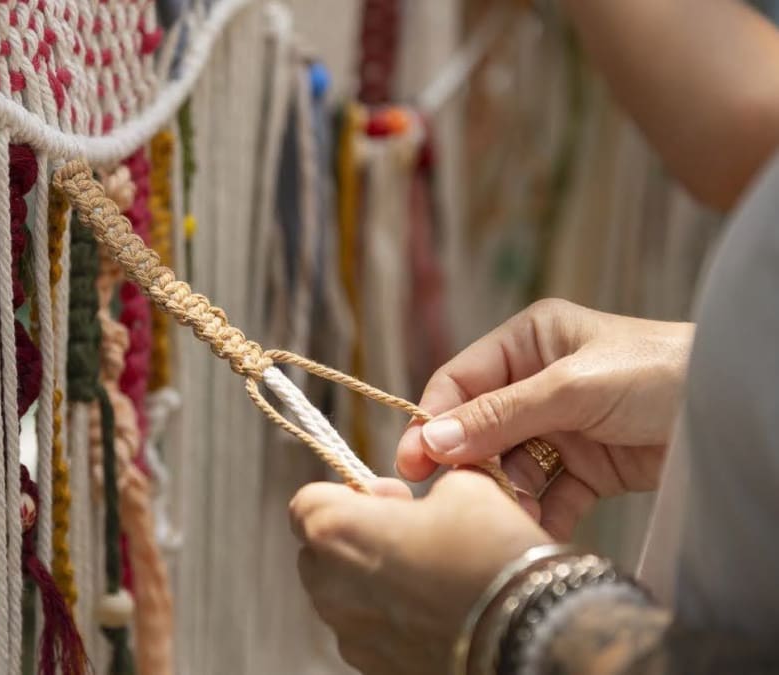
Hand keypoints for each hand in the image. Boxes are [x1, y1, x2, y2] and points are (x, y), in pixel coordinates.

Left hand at [290, 472, 550, 674]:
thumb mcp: (465, 487)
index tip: (392, 497)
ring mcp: (352, 636)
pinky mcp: (377, 669)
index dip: (348, 492)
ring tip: (431, 573)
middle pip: (320, 551)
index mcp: (335, 532)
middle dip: (358, 536)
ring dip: (374, 578)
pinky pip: (371, 632)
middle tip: (412, 532)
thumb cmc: (490, 552)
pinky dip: (393, 618)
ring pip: (345, 595)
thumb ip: (429, 487)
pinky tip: (439, 610)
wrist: (532, 631)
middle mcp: (330, 588)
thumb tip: (426, 503)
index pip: (305, 503)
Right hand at [396, 299, 693, 538]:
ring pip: (509, 465)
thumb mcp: (571, 388)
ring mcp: (560, 426)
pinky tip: (534, 531)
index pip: (462, 381)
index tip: (412, 462)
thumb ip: (499, 416)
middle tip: (449, 498)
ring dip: (505, 493)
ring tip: (504, 516)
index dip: (433, 419)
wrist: (735, 409)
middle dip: (467, 462)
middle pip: (479, 427)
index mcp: (529, 341)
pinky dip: (540, 514)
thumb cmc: (659, 372)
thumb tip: (428, 441)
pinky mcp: (586, 467)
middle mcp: (538, 381)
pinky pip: (547, 494)